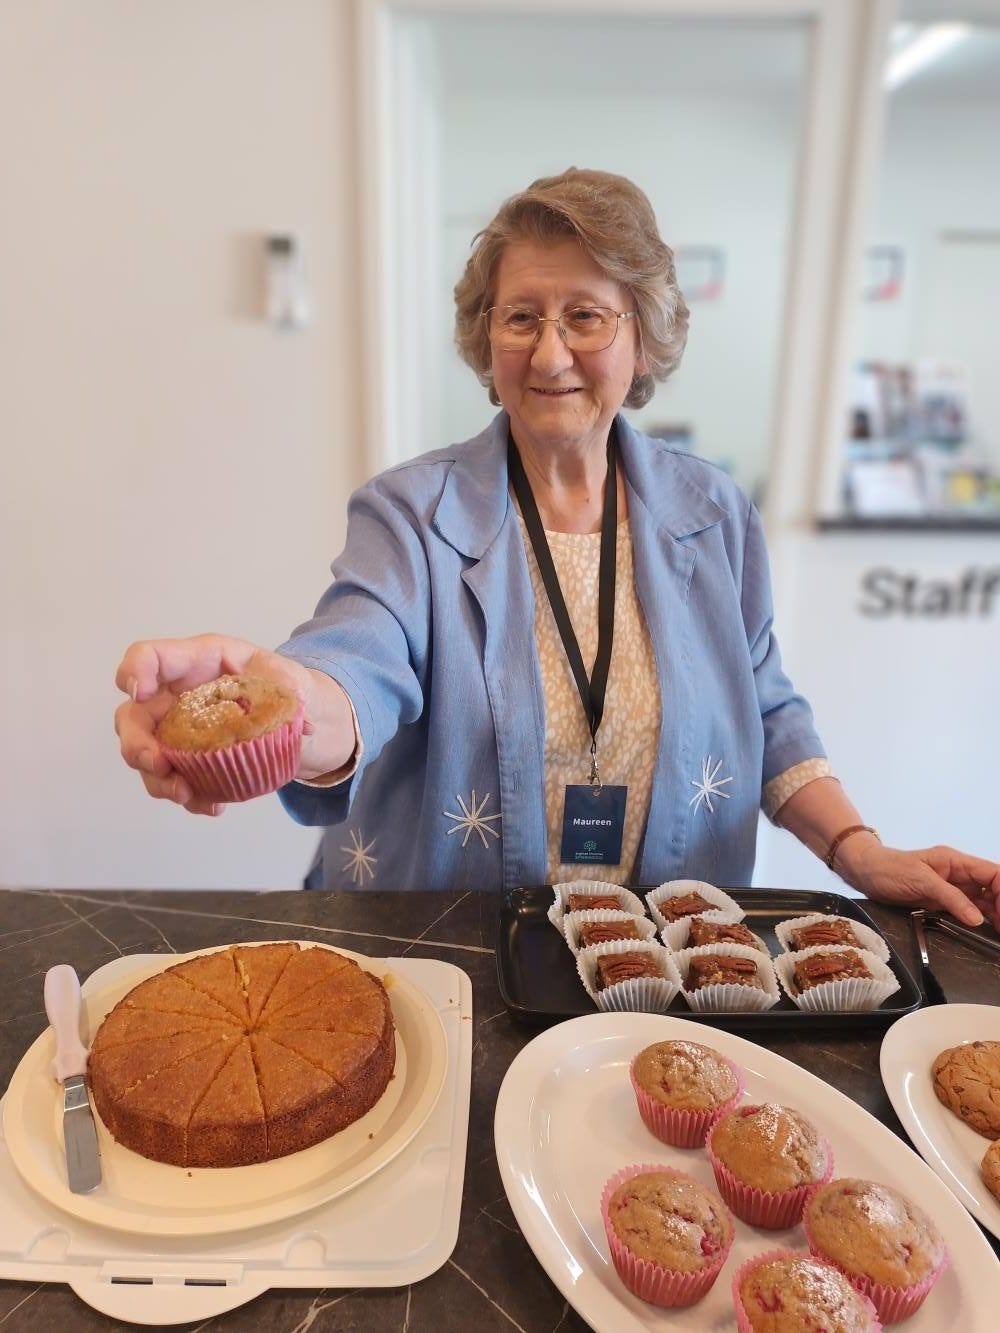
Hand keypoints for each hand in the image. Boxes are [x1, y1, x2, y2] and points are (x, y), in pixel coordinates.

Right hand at [114, 634, 353, 814]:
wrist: (295, 716)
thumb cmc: (281, 686)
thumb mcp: (288, 676)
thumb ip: (287, 689)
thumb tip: (298, 723)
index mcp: (196, 662)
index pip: (150, 656)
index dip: (135, 670)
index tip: (140, 692)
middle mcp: (175, 696)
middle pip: (132, 716)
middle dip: (136, 743)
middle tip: (159, 764)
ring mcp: (175, 730)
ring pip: (144, 756)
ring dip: (158, 780)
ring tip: (187, 794)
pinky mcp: (186, 761)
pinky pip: (174, 783)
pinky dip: (190, 798)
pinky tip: (213, 805)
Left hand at [836, 837, 999, 930]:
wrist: (865, 872)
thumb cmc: (890, 869)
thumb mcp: (921, 880)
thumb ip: (951, 898)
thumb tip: (978, 919)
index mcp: (957, 862)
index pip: (994, 874)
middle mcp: (958, 874)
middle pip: (993, 889)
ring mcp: (951, 889)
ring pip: (983, 902)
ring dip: (995, 916)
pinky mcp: (942, 902)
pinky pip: (967, 910)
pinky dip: (979, 920)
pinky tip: (986, 931)